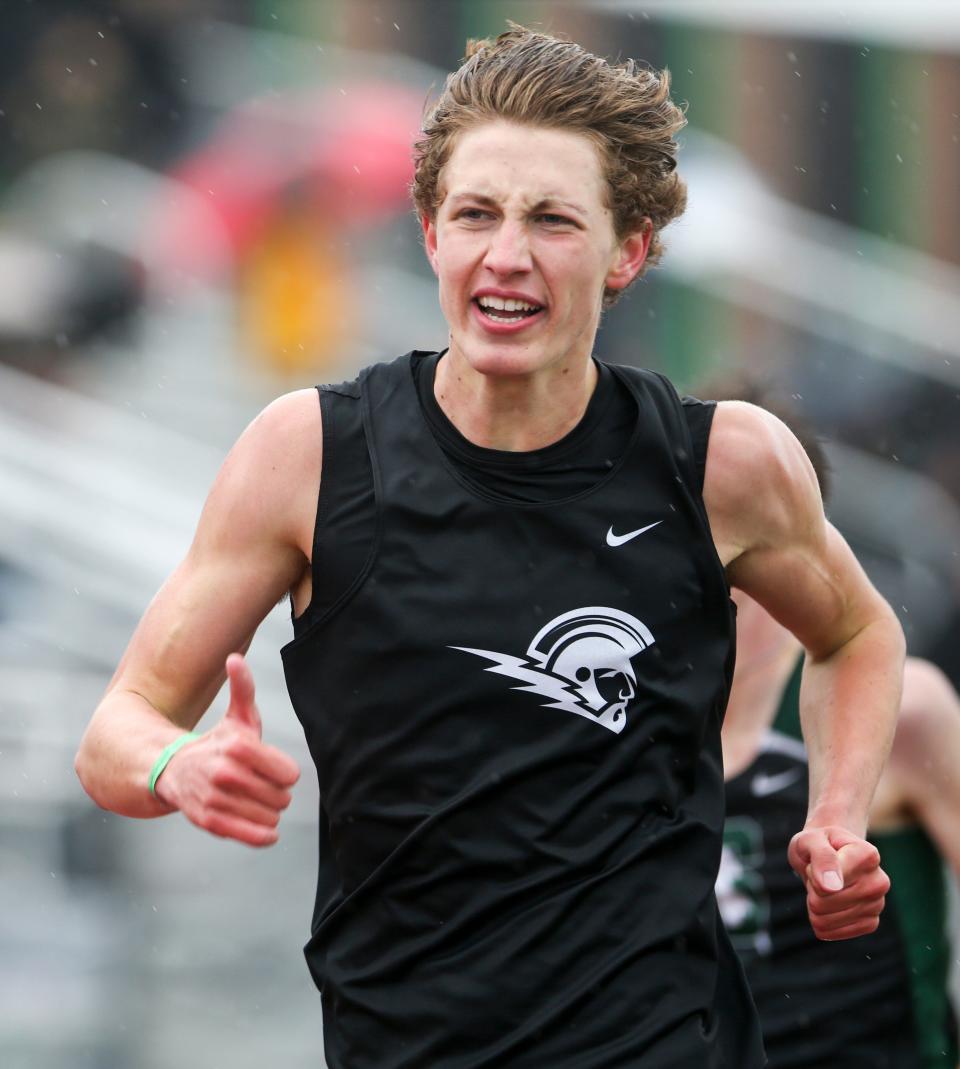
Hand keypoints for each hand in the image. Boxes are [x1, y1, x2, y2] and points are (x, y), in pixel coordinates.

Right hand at [154, 653, 299, 846]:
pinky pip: (251, 836)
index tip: (275, 769)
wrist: (175, 770)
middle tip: (263, 785)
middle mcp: (225, 774)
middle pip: (282, 797)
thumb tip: (234, 658)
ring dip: (269, 812)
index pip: (289, 773)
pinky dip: (263, 836)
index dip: (285, 773)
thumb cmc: (217, 744)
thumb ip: (243, 688)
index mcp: (238, 746)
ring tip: (256, 801)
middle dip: (278, 793)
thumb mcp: (235, 716)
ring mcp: (215, 800)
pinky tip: (267, 829)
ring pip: (269, 817)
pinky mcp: (208, 822)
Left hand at [787, 825, 889, 940]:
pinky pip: (829, 932)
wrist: (827, 854)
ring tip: (825, 885)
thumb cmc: (817, 844)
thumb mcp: (810, 840)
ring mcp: (877, 905)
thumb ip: (821, 857)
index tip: (818, 859)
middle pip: (823, 902)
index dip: (812, 872)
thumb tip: (831, 887)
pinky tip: (829, 902)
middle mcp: (879, 881)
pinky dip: (820, 919)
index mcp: (868, 855)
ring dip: (814, 902)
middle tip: (819, 872)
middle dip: (812, 888)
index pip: (828, 883)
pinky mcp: (869, 924)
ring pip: (824, 919)